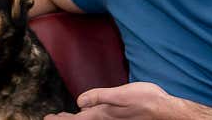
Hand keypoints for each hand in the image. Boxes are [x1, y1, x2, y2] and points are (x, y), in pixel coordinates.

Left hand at [44, 82, 178, 119]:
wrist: (163, 111)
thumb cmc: (145, 100)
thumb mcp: (121, 94)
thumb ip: (100, 97)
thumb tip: (80, 101)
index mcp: (102, 114)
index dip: (61, 119)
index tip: (48, 117)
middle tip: (51, 117)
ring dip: (74, 119)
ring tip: (64, 116)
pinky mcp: (117, 118)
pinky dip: (86, 117)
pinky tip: (87, 113)